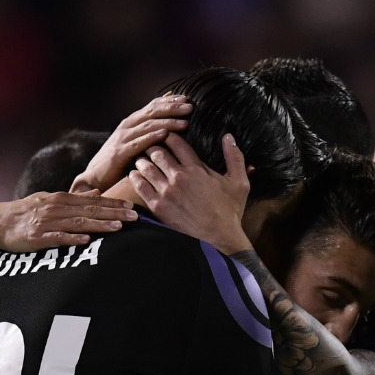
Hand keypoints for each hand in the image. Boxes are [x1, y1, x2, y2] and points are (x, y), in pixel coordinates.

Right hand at [0, 191, 135, 253]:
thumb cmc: (26, 211)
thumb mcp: (50, 199)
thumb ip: (75, 197)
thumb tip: (97, 192)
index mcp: (62, 200)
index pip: (93, 201)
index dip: (113, 204)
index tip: (132, 206)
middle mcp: (57, 208)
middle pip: (90, 211)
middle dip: (114, 213)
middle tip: (135, 217)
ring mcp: (47, 223)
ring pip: (78, 223)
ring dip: (99, 225)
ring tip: (118, 227)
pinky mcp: (37, 238)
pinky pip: (57, 238)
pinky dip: (72, 238)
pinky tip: (86, 240)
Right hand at [71, 94, 191, 192]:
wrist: (96, 175)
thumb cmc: (121, 160)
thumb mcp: (136, 142)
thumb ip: (149, 131)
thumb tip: (168, 123)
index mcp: (132, 122)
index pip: (153, 106)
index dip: (169, 101)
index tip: (187, 99)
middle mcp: (127, 126)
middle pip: (152, 112)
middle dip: (172, 108)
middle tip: (190, 106)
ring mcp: (123, 138)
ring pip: (148, 125)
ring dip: (167, 122)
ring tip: (185, 122)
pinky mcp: (120, 152)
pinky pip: (138, 143)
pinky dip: (152, 137)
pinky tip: (165, 135)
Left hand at [130, 132, 252, 254]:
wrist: (219, 239)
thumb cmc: (230, 212)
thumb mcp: (239, 183)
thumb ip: (234, 157)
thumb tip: (228, 136)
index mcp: (197, 169)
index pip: (176, 142)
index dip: (169, 135)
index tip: (166, 136)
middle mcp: (179, 177)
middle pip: (157, 152)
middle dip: (153, 147)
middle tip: (152, 148)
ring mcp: (167, 192)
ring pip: (145, 166)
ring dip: (142, 160)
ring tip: (142, 160)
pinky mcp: (158, 206)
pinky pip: (139, 185)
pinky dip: (135, 177)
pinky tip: (136, 175)